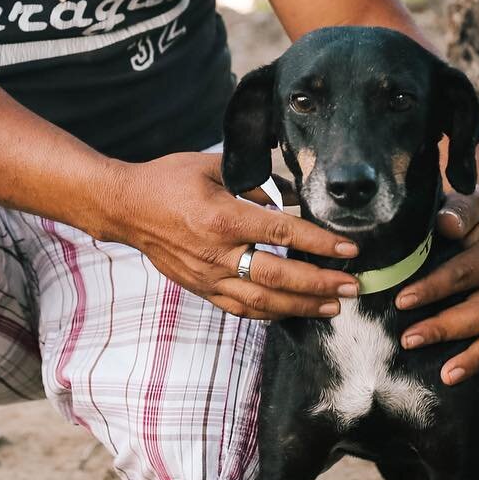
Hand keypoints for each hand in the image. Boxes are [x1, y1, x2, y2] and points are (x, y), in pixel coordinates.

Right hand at [106, 151, 360, 320]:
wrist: (125, 208)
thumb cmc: (168, 180)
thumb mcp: (212, 166)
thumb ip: (253, 181)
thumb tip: (287, 199)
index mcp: (223, 217)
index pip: (282, 234)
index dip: (319, 243)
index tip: (349, 249)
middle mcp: (217, 253)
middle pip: (278, 276)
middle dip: (320, 284)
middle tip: (352, 286)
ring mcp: (208, 276)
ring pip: (263, 301)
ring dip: (302, 306)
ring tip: (334, 306)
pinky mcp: (200, 288)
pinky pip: (241, 309)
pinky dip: (271, 313)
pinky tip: (294, 311)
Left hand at [394, 149, 478, 411]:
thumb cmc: (476, 209)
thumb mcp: (470, 200)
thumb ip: (458, 209)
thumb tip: (445, 221)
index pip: (462, 274)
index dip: (433, 288)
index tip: (402, 301)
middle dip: (444, 328)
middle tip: (408, 340)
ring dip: (474, 360)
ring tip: (445, 376)